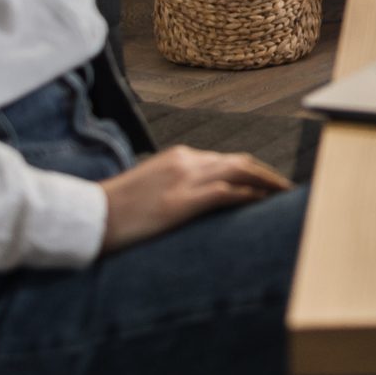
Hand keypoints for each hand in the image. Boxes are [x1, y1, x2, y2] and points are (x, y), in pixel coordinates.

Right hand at [99, 146, 290, 252]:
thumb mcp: (149, 190)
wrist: (89, 217)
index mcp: (178, 157)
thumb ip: (174, 187)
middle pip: (240, 163)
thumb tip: (193, 201)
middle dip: (267, 175)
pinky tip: (263, 204)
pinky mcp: (181, 201)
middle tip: (287, 190)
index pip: (225, 160)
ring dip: (267, 183)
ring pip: (240, 172)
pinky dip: (249, 196)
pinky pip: (226, 193)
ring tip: (286, 196)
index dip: (252, 172)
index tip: (268, 184)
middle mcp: (185, 161)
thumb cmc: (115, 210)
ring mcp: (184, 180)